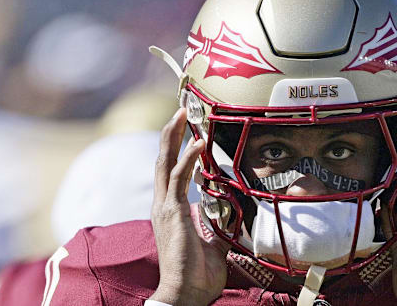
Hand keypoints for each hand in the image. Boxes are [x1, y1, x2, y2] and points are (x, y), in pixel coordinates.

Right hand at [150, 108, 228, 305]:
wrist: (186, 293)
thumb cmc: (197, 272)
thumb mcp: (214, 241)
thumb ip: (219, 223)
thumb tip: (233, 212)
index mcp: (172, 208)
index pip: (171, 170)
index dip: (177, 147)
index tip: (187, 127)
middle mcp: (164, 203)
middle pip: (163, 159)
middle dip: (171, 133)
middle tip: (181, 109)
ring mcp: (165, 206)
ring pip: (165, 162)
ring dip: (174, 136)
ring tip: (183, 113)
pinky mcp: (171, 211)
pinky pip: (177, 177)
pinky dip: (188, 157)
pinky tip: (197, 141)